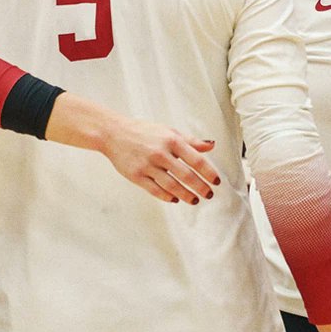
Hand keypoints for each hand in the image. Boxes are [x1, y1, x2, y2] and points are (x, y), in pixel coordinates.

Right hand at [98, 117, 219, 204]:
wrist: (114, 133)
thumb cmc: (143, 131)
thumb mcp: (169, 131)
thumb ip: (190, 141)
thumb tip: (211, 146)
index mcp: (171, 140)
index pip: (196, 160)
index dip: (209, 172)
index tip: (216, 181)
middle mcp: (161, 153)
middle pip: (186, 176)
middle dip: (200, 187)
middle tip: (208, 194)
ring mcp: (148, 166)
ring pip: (172, 186)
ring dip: (186, 195)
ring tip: (194, 200)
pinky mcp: (136, 176)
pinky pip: (155, 190)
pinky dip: (167, 196)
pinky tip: (175, 199)